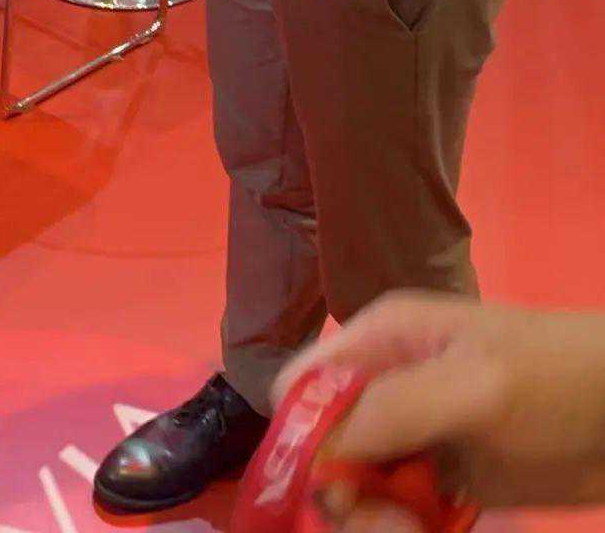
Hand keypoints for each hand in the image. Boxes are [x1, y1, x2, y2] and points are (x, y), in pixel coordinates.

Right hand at [274, 292, 604, 511]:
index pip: (301, 390)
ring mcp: (413, 437)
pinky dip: (404, 530)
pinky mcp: (441, 481)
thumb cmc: (553, 380)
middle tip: (391, 523)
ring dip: (376, 523)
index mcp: (380, 341)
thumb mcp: (471, 387)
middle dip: (342, 496)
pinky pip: (396, 514)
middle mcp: (384, 387)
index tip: (334, 494)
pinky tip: (438, 530)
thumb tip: (311, 452)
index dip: (300, 443)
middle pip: (322, 451)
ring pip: (355, 491)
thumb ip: (389, 409)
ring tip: (421, 529)